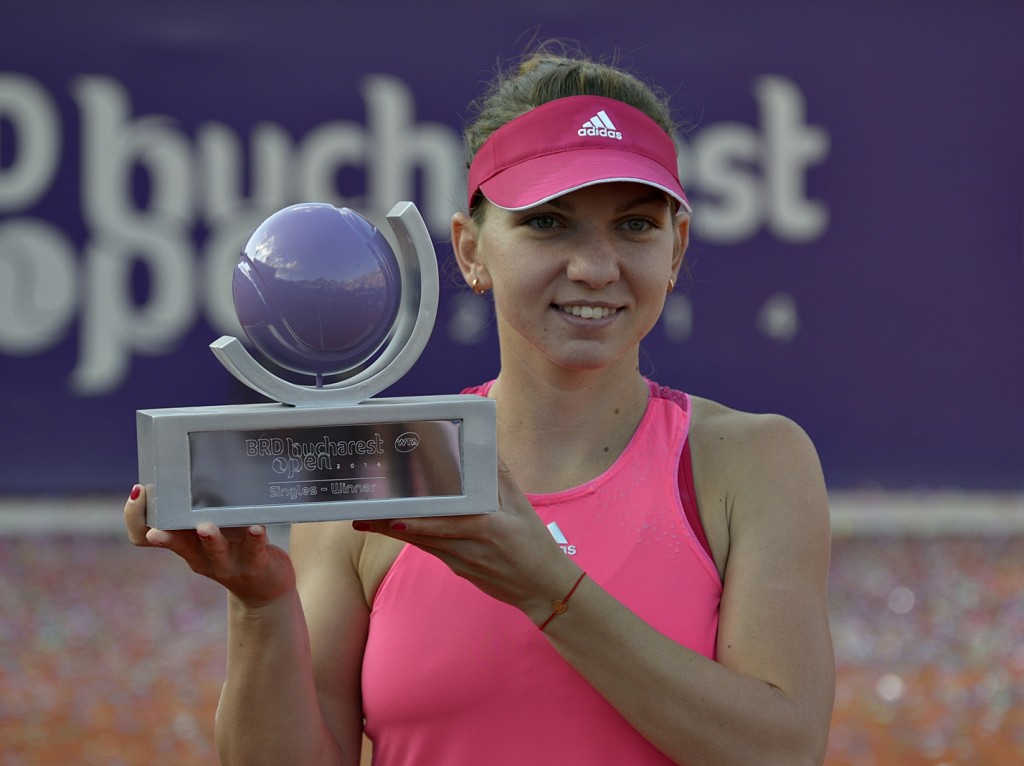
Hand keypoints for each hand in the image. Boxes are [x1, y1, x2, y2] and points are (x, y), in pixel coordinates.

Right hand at [124, 484, 295, 607]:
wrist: (266, 587)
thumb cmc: (235, 549)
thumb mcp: (212, 532)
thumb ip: (201, 509)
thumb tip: (193, 466)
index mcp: (184, 542)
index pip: (145, 536)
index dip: (136, 518)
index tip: (138, 491)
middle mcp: (200, 554)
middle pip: (176, 545)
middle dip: (164, 536)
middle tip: (153, 530)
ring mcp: (227, 563)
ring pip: (215, 550)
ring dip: (210, 538)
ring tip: (205, 527)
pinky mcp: (255, 564)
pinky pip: (254, 550)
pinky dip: (254, 537)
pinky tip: (256, 528)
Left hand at [351, 460, 579, 622]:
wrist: (543, 587)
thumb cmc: (534, 544)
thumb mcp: (521, 506)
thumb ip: (500, 475)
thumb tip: (484, 446)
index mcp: (484, 528)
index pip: (443, 523)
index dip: (415, 520)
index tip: (390, 512)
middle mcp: (468, 547)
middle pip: (422, 534)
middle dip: (389, 525)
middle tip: (361, 514)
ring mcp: (461, 561)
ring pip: (422, 544)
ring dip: (394, 532)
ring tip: (367, 520)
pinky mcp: (459, 569)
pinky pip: (433, 550)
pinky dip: (415, 538)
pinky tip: (397, 529)